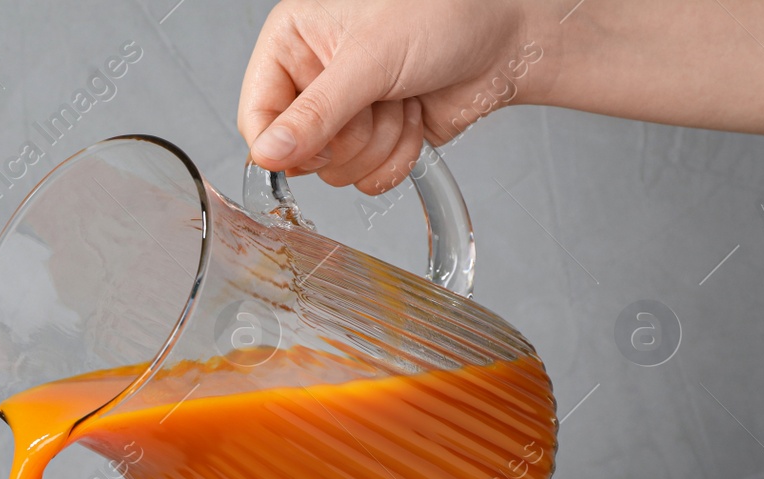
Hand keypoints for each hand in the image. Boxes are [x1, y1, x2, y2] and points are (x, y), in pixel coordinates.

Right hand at [238, 0, 544, 192]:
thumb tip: (268, 153)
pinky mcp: (374, 139)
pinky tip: (412, 116)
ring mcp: (345, 113)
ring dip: (379, 143)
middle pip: (298, 151)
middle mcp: (313, 78)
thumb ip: (316, 112)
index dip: (284, 143)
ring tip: (401, 99)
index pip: (256, 115)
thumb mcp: (369, 59)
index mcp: (292, 41)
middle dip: (348, 135)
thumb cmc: (444, 13)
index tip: (315, 145)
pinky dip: (397, 156)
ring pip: (335, 170)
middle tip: (378, 98)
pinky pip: (365, 178)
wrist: (507, 36)